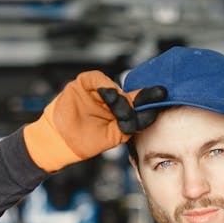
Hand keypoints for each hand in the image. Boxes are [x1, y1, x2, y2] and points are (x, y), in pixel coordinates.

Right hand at [22, 70, 166, 171]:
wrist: (60, 143)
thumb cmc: (84, 142)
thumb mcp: (113, 136)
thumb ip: (129, 125)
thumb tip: (149, 114)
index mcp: (118, 111)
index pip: (137, 101)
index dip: (149, 97)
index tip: (163, 95)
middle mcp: (109, 99)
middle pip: (128, 93)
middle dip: (138, 99)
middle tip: (138, 110)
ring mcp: (96, 91)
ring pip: (114, 87)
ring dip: (120, 98)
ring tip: (121, 111)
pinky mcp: (82, 85)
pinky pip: (96, 78)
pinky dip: (104, 84)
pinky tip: (109, 94)